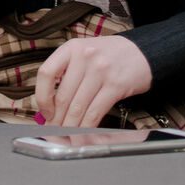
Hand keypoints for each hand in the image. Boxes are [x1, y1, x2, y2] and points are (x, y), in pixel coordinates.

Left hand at [32, 36, 152, 127]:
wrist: (141, 52)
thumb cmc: (109, 55)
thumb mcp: (83, 53)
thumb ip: (66, 73)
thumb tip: (49, 105)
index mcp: (71, 48)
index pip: (46, 73)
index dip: (42, 97)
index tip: (45, 111)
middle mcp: (84, 57)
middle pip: (63, 96)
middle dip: (56, 119)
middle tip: (54, 131)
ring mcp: (100, 71)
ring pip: (78, 107)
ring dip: (70, 126)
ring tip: (67, 135)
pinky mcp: (115, 86)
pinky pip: (95, 112)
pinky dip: (87, 126)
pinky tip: (83, 133)